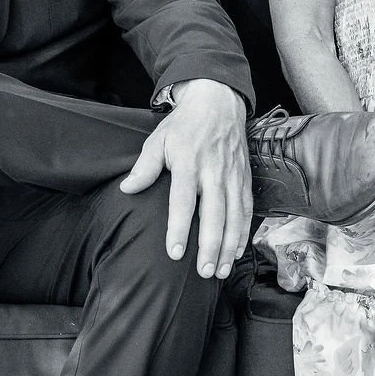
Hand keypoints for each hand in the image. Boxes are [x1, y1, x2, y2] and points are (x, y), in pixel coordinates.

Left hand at [119, 78, 251, 277]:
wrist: (217, 102)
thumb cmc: (183, 125)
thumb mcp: (158, 139)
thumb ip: (145, 167)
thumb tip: (127, 189)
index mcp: (189, 162)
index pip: (183, 201)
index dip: (179, 228)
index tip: (175, 253)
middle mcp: (214, 171)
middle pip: (214, 214)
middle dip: (211, 246)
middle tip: (204, 272)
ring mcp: (232, 176)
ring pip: (235, 217)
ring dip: (229, 246)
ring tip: (221, 271)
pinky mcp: (245, 179)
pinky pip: (247, 210)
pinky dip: (243, 233)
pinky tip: (237, 252)